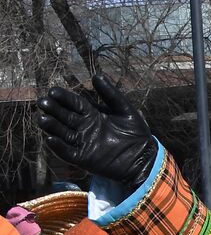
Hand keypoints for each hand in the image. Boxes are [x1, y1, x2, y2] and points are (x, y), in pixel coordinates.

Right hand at [38, 74, 158, 190]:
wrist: (145, 159)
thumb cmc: (137, 133)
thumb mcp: (125, 111)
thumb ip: (111, 95)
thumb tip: (96, 75)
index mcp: (93, 114)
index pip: (74, 104)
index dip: (64, 97)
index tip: (53, 91)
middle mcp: (84, 127)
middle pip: (64, 117)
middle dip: (53, 110)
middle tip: (43, 102)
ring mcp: (83, 143)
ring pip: (62, 133)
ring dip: (51, 126)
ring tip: (42, 118)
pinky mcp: (84, 159)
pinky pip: (68, 153)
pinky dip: (58, 147)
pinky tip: (50, 139)